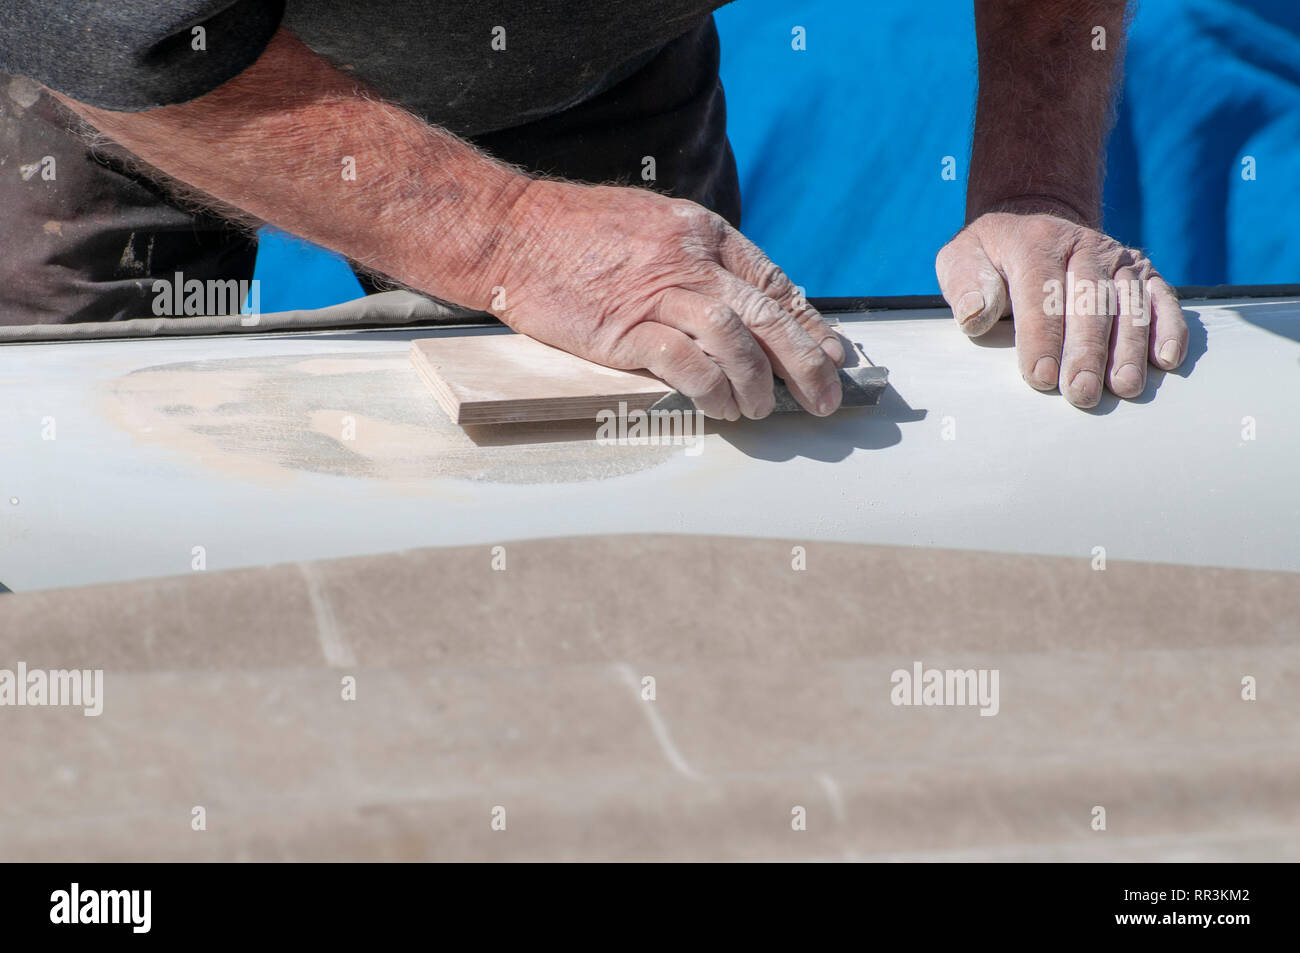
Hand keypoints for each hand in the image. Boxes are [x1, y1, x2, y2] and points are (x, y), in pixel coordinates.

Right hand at [474, 180, 844, 419]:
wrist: (509, 232)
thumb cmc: (571, 235)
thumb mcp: (648, 227)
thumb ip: (691, 260)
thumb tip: (734, 307)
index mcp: (700, 231)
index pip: (770, 281)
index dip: (808, 322)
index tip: (833, 353)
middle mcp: (687, 258)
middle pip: (766, 313)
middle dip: (806, 362)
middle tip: (827, 397)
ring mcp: (656, 292)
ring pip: (735, 338)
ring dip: (757, 382)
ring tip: (761, 410)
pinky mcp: (625, 327)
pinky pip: (687, 363)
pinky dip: (711, 389)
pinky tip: (719, 408)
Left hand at [935, 208, 1187, 407]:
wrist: (1033, 226)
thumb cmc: (994, 258)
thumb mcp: (962, 260)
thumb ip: (964, 284)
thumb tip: (974, 314)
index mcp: (1036, 243)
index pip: (1042, 292)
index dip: (1042, 337)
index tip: (1040, 377)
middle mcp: (1083, 246)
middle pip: (1090, 301)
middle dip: (1087, 352)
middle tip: (1082, 393)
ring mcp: (1117, 259)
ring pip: (1130, 303)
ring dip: (1129, 348)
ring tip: (1124, 387)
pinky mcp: (1142, 273)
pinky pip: (1161, 298)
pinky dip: (1169, 327)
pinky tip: (1166, 360)